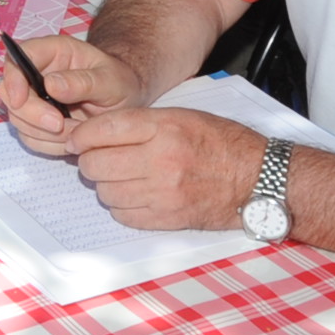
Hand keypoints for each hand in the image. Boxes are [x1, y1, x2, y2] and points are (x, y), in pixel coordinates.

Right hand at [0, 34, 145, 153]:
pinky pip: (30, 137)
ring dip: (43, 133)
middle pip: (11, 93)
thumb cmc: (119, 82)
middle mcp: (36, 73)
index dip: (13, 78)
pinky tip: (71, 140)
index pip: (17, 58)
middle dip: (32, 114)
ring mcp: (34, 98)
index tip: (22, 100)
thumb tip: (50, 84)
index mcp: (52, 52)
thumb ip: (83, 82)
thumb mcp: (111, 80)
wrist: (125, 102)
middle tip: (59, 125)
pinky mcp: (37, 122)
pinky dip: (49, 144)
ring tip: (76, 132)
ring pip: (18, 118)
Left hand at [63, 107, 265, 231]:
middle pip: (96, 164)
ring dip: (105, 185)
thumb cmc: (220, 142)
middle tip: (96, 158)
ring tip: (119, 176)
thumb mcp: (181, 116)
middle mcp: (161, 160)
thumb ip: (138, 123)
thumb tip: (93, 133)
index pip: (102, 130)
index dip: (81, 136)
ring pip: (106, 192)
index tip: (76, 139)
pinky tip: (133, 194)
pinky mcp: (169, 219)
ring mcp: (164, 193)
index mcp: (163, 128)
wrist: (259, 178)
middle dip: (89, 161)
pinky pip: (124, 215)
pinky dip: (121, 206)